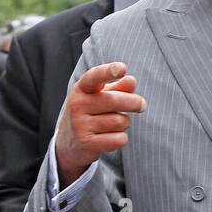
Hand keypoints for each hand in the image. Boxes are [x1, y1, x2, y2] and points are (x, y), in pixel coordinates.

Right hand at [54, 62, 145, 186]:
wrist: (69, 143)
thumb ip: (118, 88)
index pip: (94, 77)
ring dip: (124, 122)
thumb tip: (131, 80)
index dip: (108, 71)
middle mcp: (77, 105)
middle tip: (142, 105)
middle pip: (115, 101)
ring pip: (120, 121)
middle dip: (134, 103)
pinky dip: (121, 138)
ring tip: (114, 124)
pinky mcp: (86, 143)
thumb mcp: (101, 97)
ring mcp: (80, 125)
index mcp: (82, 89)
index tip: (122, 68)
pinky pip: (118, 139)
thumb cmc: (91, 113)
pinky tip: (110, 137)